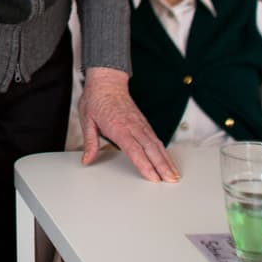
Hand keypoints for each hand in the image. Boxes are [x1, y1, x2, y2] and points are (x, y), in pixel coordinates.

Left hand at [79, 67, 179, 182]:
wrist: (107, 81)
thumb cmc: (96, 99)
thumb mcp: (86, 120)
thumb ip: (90, 143)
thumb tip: (87, 160)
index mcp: (118, 127)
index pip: (134, 149)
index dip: (144, 164)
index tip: (153, 177)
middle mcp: (132, 125)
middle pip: (150, 148)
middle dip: (162, 166)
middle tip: (171, 181)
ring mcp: (140, 123)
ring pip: (156, 143)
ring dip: (166, 159)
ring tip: (174, 174)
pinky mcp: (143, 122)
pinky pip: (156, 138)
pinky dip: (163, 150)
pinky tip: (168, 159)